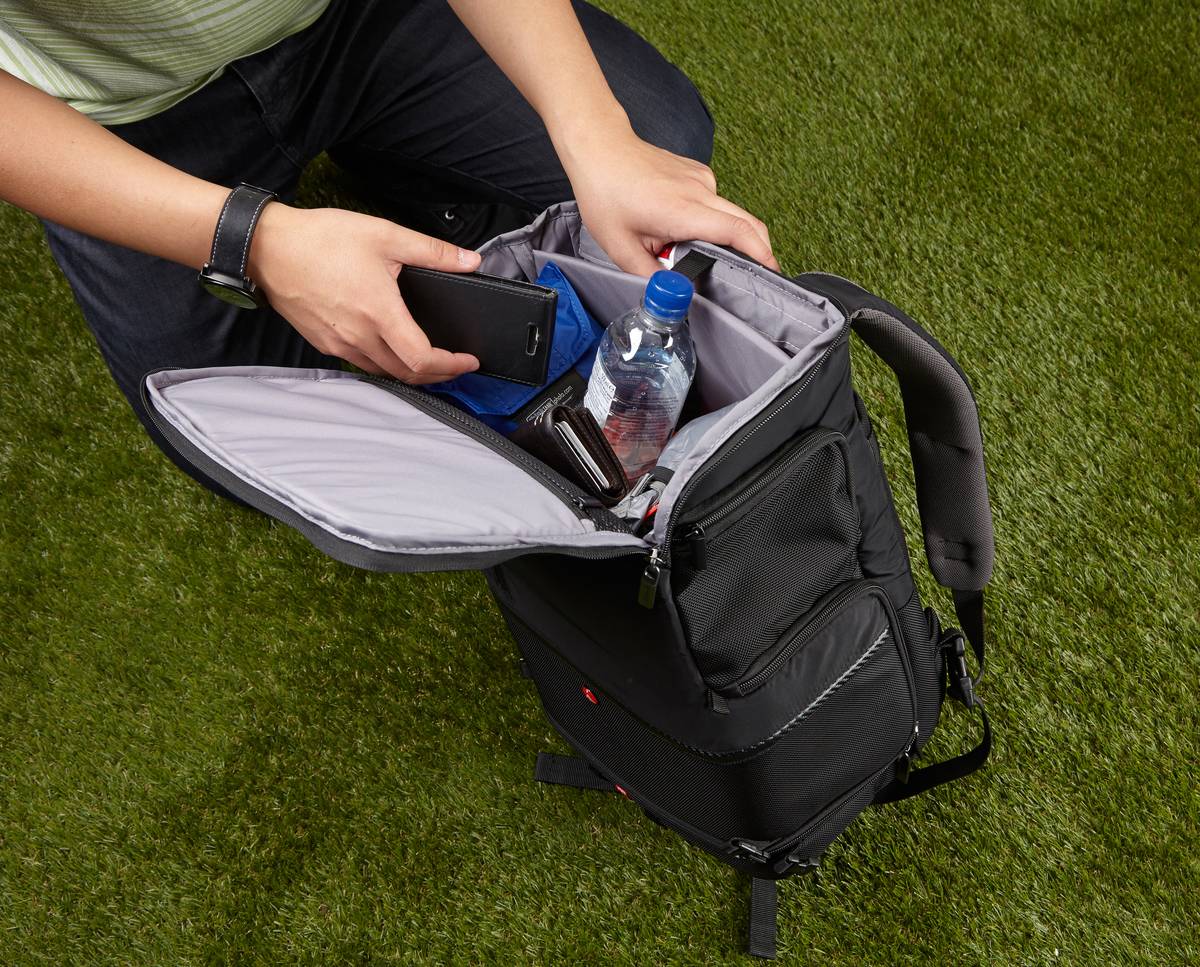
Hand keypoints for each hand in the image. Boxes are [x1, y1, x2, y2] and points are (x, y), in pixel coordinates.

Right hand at [247, 204, 481, 382]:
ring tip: (429, 361)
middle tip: (456, 365)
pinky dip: (384, 364)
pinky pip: (361, 363)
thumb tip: (469, 260)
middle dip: (438, 374)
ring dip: (411, 373)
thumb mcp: (385, 235)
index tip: (468, 361)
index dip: (451, 366)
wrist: (267, 247)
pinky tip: (391, 350)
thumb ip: (432, 251)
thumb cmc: (320, 239)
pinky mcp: (323, 342)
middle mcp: (359, 336)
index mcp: (379, 313)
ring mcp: (339, 343)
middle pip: (407, 374)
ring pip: (383, 372)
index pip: (422, 359)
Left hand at [560, 122, 777, 275]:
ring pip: (731, 215)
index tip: (771, 272)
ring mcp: (702, 179)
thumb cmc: (606, 192)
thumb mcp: (621, 247)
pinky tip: (682, 226)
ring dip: (726, 237)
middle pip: (749, 223)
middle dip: (759, 251)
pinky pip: (715, 204)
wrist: (601, 148)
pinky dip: (709, 221)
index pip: (738, 232)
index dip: (760, 255)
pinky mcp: (699, 174)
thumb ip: (651, 275)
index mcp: (684, 210)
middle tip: (755, 276)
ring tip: (694, 250)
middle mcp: (701, 191)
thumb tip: (672, 293)